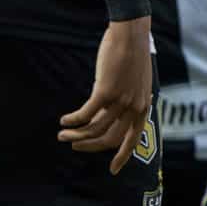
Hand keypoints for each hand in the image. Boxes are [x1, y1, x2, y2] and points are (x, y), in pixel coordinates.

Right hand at [59, 18, 155, 173]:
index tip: (113, 170)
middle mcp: (135, 107)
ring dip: (76, 134)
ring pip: (95, 128)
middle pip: (109, 138)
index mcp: (143, 106)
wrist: (131, 35)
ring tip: (63, 134)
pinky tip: (64, 120)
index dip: (122, 156)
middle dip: (89, 145)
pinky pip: (86, 114)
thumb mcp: (136, 82)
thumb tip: (108, 116)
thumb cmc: (131, 56)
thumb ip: (127, 100)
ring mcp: (121, 100)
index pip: (133, 139)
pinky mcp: (106, 92)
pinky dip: (73, 120)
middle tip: (73, 144)